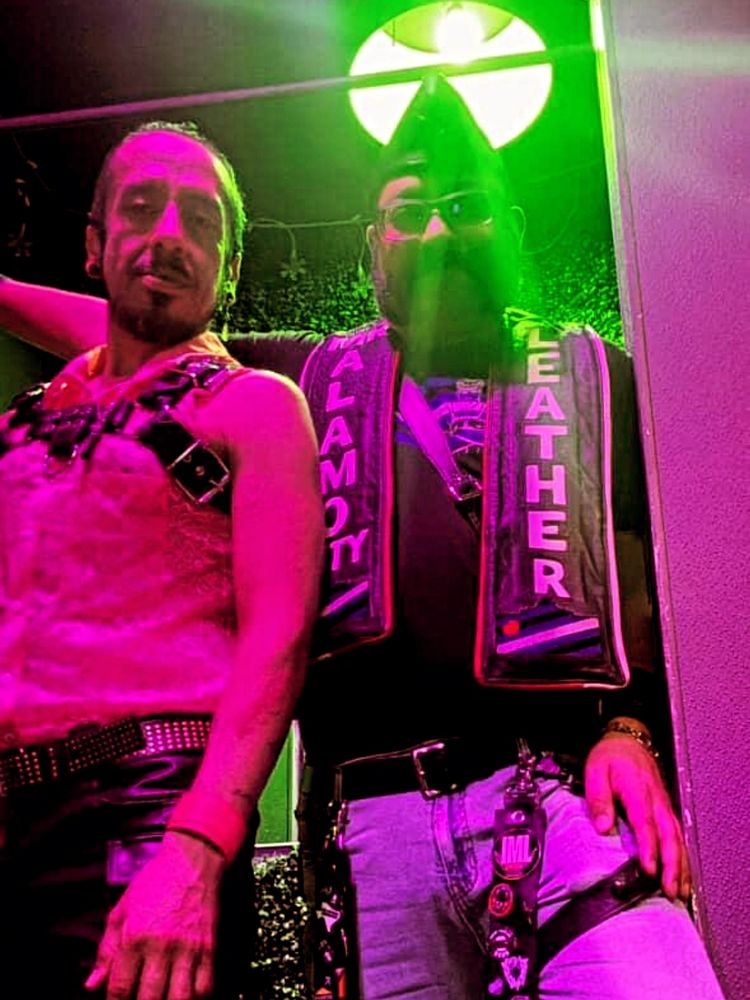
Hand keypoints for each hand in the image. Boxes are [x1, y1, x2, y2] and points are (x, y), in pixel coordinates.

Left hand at [85, 832, 224, 999]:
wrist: (191, 861)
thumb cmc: (153, 883)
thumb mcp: (121, 910)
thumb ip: (106, 950)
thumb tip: (92, 985)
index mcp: (135, 937)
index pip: (120, 989)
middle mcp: (161, 946)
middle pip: (149, 998)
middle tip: (140, 997)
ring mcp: (188, 948)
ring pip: (180, 998)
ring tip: (161, 996)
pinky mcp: (209, 947)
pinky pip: (204, 987)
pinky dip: (194, 997)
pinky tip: (184, 993)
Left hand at [584, 733, 689, 901]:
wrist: (627, 740)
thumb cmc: (610, 757)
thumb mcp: (596, 771)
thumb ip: (599, 799)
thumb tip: (603, 827)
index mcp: (638, 791)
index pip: (646, 823)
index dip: (649, 848)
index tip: (649, 869)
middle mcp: (656, 800)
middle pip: (669, 836)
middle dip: (672, 865)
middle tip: (670, 891)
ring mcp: (664, 805)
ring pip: (678, 838)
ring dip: (681, 866)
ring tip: (680, 892)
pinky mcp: (666, 809)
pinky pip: (678, 835)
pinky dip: (683, 857)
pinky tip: (683, 874)